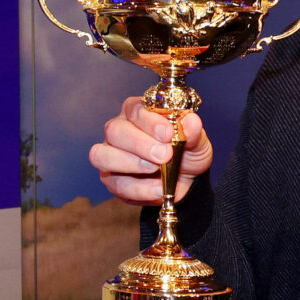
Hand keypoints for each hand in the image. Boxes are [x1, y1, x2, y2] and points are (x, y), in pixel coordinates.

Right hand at [88, 96, 212, 204]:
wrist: (184, 180)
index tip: (168, 133)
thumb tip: (191, 121)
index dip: (149, 121)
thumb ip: (193, 132)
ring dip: (131, 164)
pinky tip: (157, 190)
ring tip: (155, 171)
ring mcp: (110, 154)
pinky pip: (116, 184)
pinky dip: (139, 189)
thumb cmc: (185, 153)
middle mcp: (119, 130)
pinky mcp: (111, 179)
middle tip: (164, 155)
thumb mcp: (197, 142)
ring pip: (103, 156)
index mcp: (138, 113)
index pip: (135, 109)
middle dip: (139, 144)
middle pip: (114, 131)